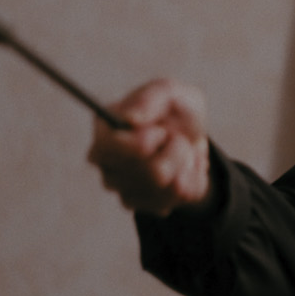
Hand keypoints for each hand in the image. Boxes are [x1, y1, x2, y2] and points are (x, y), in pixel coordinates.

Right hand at [87, 78, 211, 215]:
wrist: (191, 136)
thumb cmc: (174, 109)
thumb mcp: (170, 91)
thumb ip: (152, 98)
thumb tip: (131, 119)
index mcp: (103, 129)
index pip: (111, 148)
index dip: (144, 142)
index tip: (161, 131)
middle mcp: (104, 162)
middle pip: (151, 172)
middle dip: (177, 151)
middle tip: (175, 137)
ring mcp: (120, 187)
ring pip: (167, 187)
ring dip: (185, 164)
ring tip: (181, 151)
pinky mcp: (140, 204)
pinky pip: (176, 198)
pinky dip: (190, 180)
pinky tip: (183, 168)